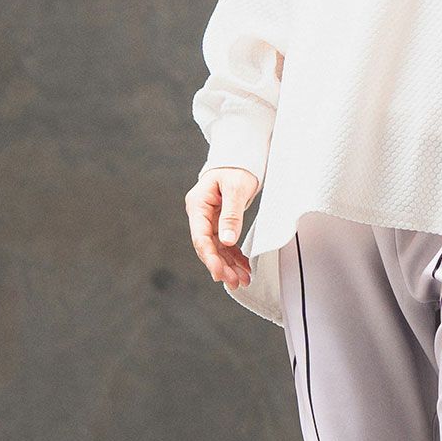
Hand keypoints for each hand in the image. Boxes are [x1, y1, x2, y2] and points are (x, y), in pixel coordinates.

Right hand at [186, 165, 259, 288]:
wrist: (240, 158)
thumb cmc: (237, 168)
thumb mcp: (236, 189)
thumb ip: (231, 215)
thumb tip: (227, 240)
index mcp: (198, 205)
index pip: (201, 236)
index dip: (210, 257)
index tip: (219, 273)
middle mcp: (200, 214)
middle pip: (207, 246)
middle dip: (221, 266)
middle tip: (235, 282)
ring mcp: (209, 220)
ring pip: (217, 248)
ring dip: (229, 265)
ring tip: (243, 281)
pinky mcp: (220, 223)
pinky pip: (226, 244)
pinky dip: (234, 257)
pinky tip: (243, 268)